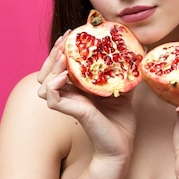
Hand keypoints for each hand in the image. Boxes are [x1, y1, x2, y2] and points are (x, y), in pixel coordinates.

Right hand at [37, 32, 136, 159]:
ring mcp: (68, 103)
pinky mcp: (73, 112)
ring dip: (51, 66)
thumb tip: (134, 51)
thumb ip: (123, 72)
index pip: (60, 65)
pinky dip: (54, 85)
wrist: (122, 145)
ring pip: (44, 83)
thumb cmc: (120, 120)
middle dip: (53, 53)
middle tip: (65, 39)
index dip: (61, 49)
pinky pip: (52, 98)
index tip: (70, 33)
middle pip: (47, 70)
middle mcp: (69, 94)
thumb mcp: (122, 89)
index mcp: (77, 87)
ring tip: (63, 56)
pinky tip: (65, 76)